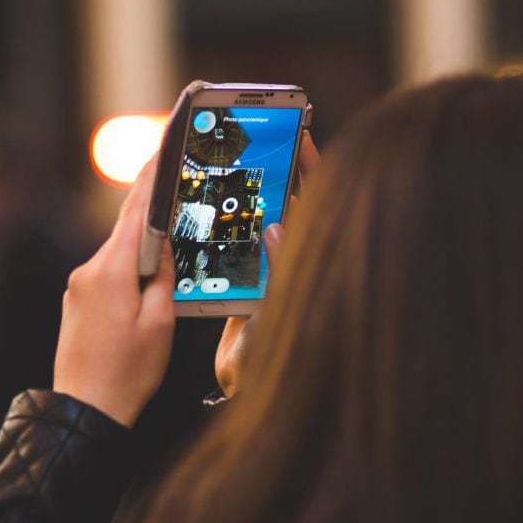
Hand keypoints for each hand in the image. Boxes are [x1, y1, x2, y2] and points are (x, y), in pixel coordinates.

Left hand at [53, 159, 175, 426]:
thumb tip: (162, 242)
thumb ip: (163, 274)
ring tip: (173, 235)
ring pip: (119, 250)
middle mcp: (89, 269)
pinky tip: (149, 273)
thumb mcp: (160, 321)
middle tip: (171, 172)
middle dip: (151, 203)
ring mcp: (79, 284)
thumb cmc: (128, 372)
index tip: (163, 146)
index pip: (136, 210)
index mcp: (111, 270)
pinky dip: (130, 265)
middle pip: (126, 226)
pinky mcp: (78, 299)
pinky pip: (109, 270)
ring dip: (144, 243)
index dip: (152, 176)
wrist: (85, 409)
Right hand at [214, 131, 318, 396]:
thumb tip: (278, 227)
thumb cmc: (282, 354)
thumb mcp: (286, 307)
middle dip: (272, 170)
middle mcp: (292, 258)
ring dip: (243, 194)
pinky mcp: (243, 281)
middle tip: (253, 138)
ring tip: (226, 161)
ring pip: (258, 219)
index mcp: (311, 256)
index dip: (310, 167)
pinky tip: (206, 206)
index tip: (300, 134)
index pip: (316, 201)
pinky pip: (234, 244)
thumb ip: (282, 267)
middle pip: (285, 202)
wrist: (250, 389)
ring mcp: (268, 269)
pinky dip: (222, 224)